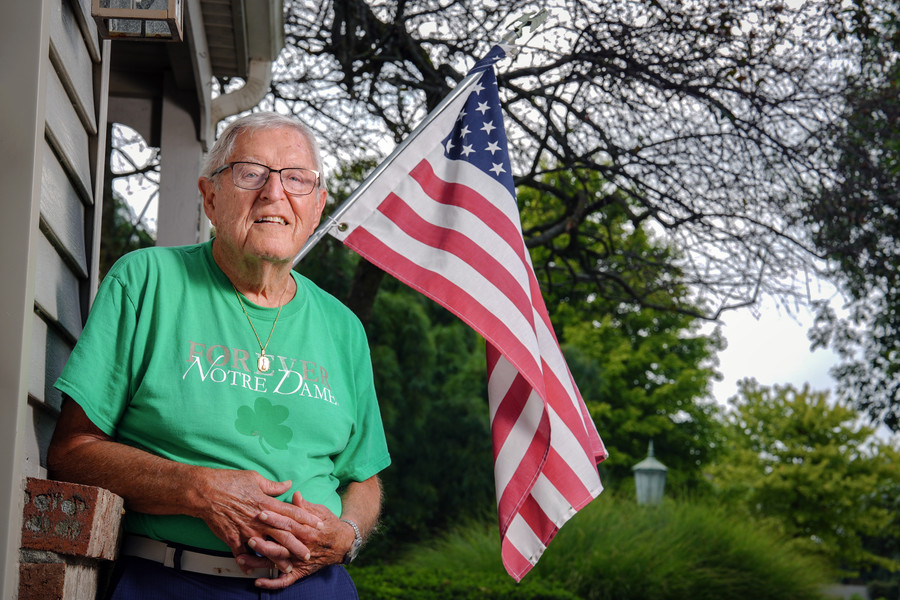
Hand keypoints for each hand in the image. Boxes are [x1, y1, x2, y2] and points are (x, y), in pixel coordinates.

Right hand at [194, 469, 323, 574]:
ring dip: (278, 559)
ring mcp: (246, 530)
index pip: (292, 513)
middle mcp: (259, 519)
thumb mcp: (254, 478)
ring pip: (266, 548)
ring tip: (288, 568)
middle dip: (298, 545)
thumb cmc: (229, 481)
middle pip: (284, 535)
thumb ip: (273, 486)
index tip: (319, 525)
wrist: (205, 492)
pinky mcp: (232, 538)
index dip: (307, 519)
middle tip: (309, 554)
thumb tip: (288, 484)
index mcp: (267, 503)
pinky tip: (251, 571)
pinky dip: (246, 563)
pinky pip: (241, 554)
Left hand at [235, 492, 353, 589]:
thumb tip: (295, 494)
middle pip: (280, 544)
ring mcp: (300, 561)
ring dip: (259, 562)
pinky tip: (257, 581)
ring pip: (278, 562)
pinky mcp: (300, 572)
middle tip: (247, 537)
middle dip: (263, 541)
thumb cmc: (329, 524)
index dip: (275, 518)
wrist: (343, 544)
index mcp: (308, 530)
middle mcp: (303, 547)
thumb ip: (305, 506)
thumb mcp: (320, 511)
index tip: (260, 512)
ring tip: (242, 559)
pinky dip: (271, 583)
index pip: (289, 524)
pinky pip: (284, 581)